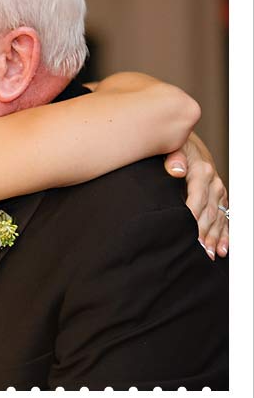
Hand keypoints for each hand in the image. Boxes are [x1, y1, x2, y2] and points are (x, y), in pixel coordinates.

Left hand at [163, 133, 227, 259]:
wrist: (187, 143)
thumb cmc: (175, 148)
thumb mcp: (172, 148)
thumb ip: (174, 158)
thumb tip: (177, 170)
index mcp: (202, 172)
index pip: (197, 198)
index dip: (191, 216)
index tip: (185, 232)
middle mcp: (213, 182)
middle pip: (209, 212)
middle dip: (204, 232)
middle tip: (199, 250)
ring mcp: (218, 190)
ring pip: (218, 217)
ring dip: (216, 237)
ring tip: (211, 254)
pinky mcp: (219, 196)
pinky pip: (225, 217)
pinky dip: (225, 234)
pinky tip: (224, 249)